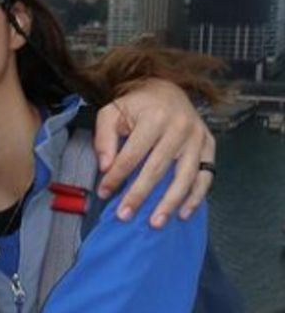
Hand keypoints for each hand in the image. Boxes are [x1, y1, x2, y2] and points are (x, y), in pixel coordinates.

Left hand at [93, 79, 214, 225]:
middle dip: (139, 195)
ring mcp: (197, 138)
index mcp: (154, 117)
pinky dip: (196, 197)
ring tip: (155, 223)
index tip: (104, 192)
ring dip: (170, 203)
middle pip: (158, 169)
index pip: (132, 154)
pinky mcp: (209, 145)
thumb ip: (104, 138)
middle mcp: (180, 128)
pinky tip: (183, 213)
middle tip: (125, 216)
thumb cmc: (136, 105)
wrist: (168, 89)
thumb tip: (105, 167)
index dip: (116, 176)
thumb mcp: (112, 112)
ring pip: (185, 176)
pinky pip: (206, 176)